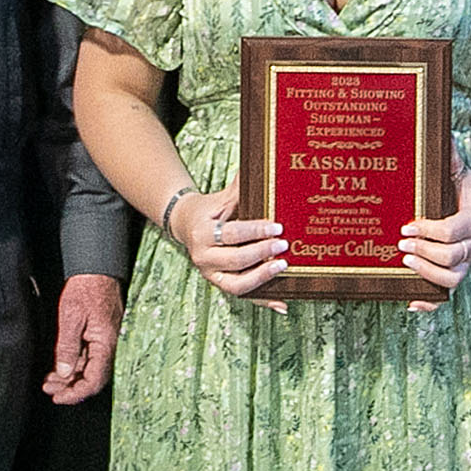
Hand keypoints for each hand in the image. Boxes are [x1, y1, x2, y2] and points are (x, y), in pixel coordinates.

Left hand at [41, 273, 123, 403]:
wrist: (97, 269)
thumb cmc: (87, 288)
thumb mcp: (71, 318)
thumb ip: (67, 348)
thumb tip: (63, 373)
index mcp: (106, 343)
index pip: (95, 380)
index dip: (76, 394)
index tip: (58, 397)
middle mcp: (110, 345)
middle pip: (92, 378)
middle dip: (69, 388)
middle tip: (48, 388)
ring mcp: (105, 342)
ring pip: (89, 369)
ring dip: (69, 378)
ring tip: (49, 380)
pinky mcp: (100, 337)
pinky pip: (88, 358)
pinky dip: (73, 365)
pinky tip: (58, 368)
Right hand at [172, 178, 287, 312]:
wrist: (187, 224)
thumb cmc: (210, 209)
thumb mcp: (222, 197)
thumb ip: (240, 186)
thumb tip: (259, 164)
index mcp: (203, 234)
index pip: (232, 234)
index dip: (256, 231)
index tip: (277, 227)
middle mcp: (204, 257)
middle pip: (235, 260)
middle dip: (261, 253)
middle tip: (284, 245)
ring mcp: (211, 274)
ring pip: (237, 285)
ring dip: (261, 278)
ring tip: (282, 267)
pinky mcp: (220, 284)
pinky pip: (243, 296)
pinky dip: (263, 302)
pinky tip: (282, 305)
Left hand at [398, 147, 470, 311]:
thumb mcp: (464, 175)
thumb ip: (452, 160)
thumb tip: (442, 135)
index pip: (453, 231)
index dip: (430, 231)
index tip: (408, 226)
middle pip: (453, 257)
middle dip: (425, 253)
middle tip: (401, 245)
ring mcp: (467, 261)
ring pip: (453, 279)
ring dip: (428, 275)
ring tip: (406, 263)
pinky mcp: (460, 272)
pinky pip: (449, 293)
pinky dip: (431, 302)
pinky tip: (412, 302)